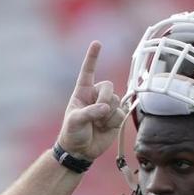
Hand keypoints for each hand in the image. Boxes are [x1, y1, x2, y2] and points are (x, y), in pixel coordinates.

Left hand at [57, 42, 126, 161]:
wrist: (80, 151)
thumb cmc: (72, 133)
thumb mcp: (75, 121)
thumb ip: (90, 112)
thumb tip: (106, 109)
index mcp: (82, 92)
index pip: (88, 72)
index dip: (93, 57)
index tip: (97, 43)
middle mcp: (96, 96)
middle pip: (109, 86)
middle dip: (105, 99)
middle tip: (98, 113)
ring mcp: (107, 106)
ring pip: (117, 100)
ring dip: (108, 114)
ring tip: (98, 124)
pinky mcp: (116, 117)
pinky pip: (121, 113)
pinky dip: (114, 121)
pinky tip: (105, 127)